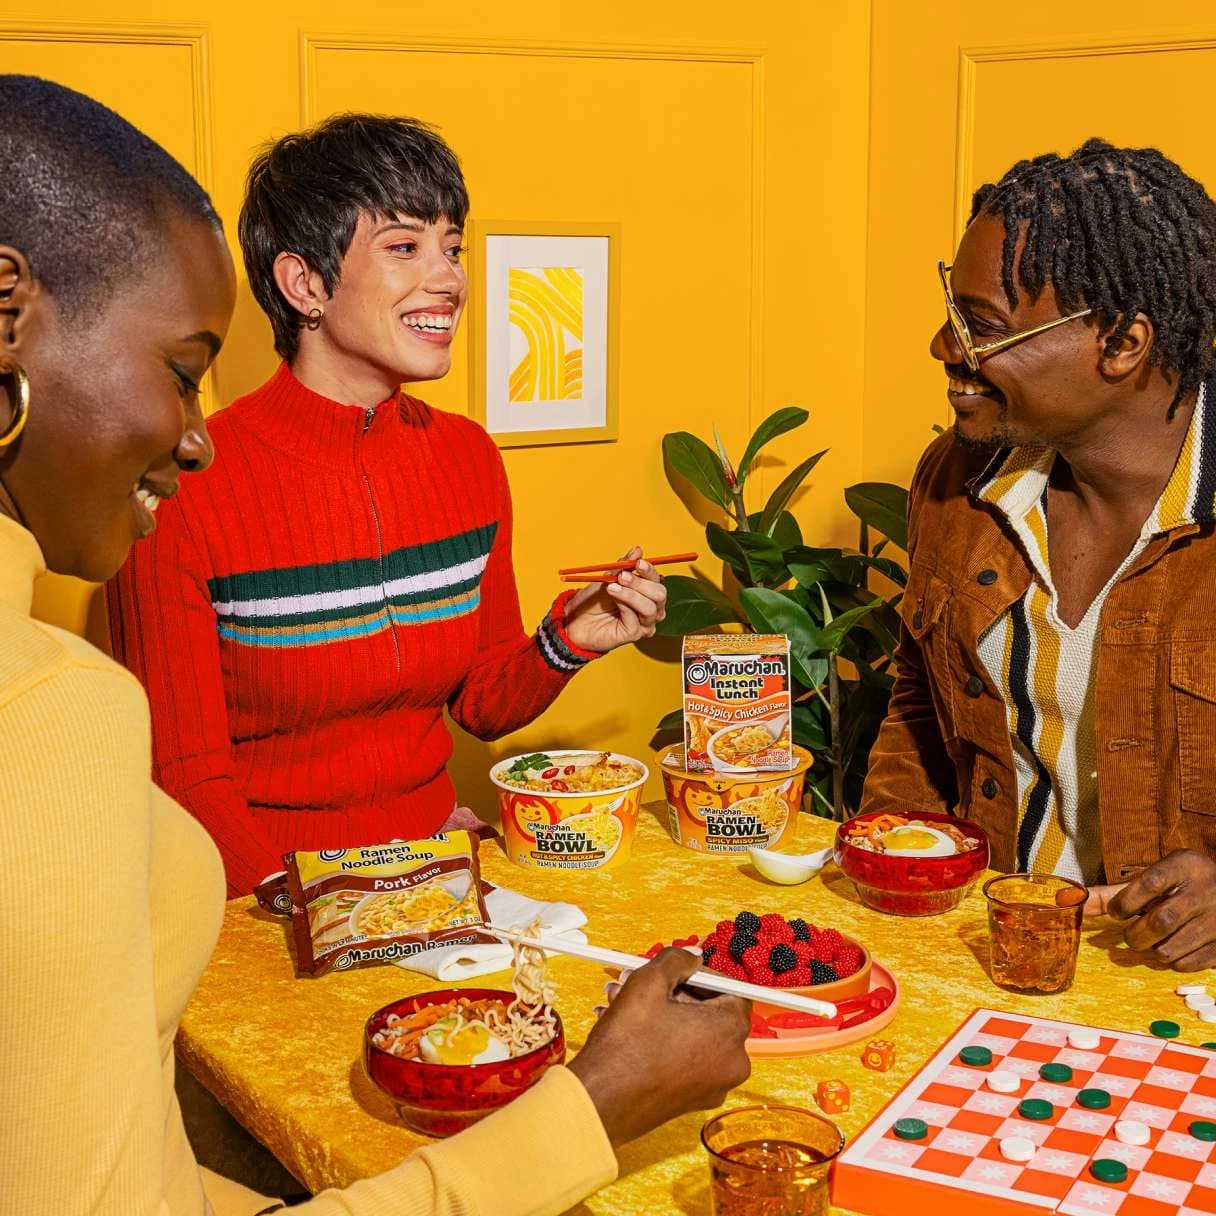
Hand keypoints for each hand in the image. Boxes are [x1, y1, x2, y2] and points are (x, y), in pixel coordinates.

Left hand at [563, 546, 665, 653]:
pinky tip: (612, 599)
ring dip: (631, 594)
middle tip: (622, 576)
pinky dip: (623, 605)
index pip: (657, 580)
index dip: (649, 571)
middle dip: (641, 583)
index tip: (638, 562)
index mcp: (647, 594)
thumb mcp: (608, 578)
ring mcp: (644, 623)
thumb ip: (624, 566)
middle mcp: (651, 609)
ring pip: (650, 607)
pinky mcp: (634, 634)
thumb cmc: (593, 601)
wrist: (575, 620)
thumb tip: (637, 550)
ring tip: (612, 587)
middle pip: (660, 595)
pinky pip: (635, 618)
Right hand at [568, 948, 750, 1146]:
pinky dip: (662, 1039)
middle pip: (710, 1011)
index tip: (679, 969)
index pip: (732, 989)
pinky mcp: (692, 1100)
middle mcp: (731, 1063)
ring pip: (693, 1034)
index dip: (702, 975)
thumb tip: (691, 956)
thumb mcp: (648, 983)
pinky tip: (628, 1027)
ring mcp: (713, 1086)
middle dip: (674, 992)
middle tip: (644, 981)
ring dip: (662, 1013)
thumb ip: (676, 960)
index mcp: (731, 1031)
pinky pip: (685, 1057)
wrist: (600, 1102)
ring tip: (622, 1001)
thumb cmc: (627, 1046)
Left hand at [1085, 849, 1215, 970]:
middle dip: (1135, 934)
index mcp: (1184, 867)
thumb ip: (1115, 891)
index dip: (1126, 902)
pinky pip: (1186, 964)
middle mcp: (1204, 892)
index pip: (1149, 883)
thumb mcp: (1156, 875)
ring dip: (1150, 950)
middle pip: (1160, 921)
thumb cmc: (1183, 883)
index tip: (1118, 912)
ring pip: (1170, 949)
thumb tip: (1069, 901)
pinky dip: (1170, 961)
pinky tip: (1171, 947)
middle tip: (1130, 935)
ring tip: (1151, 940)